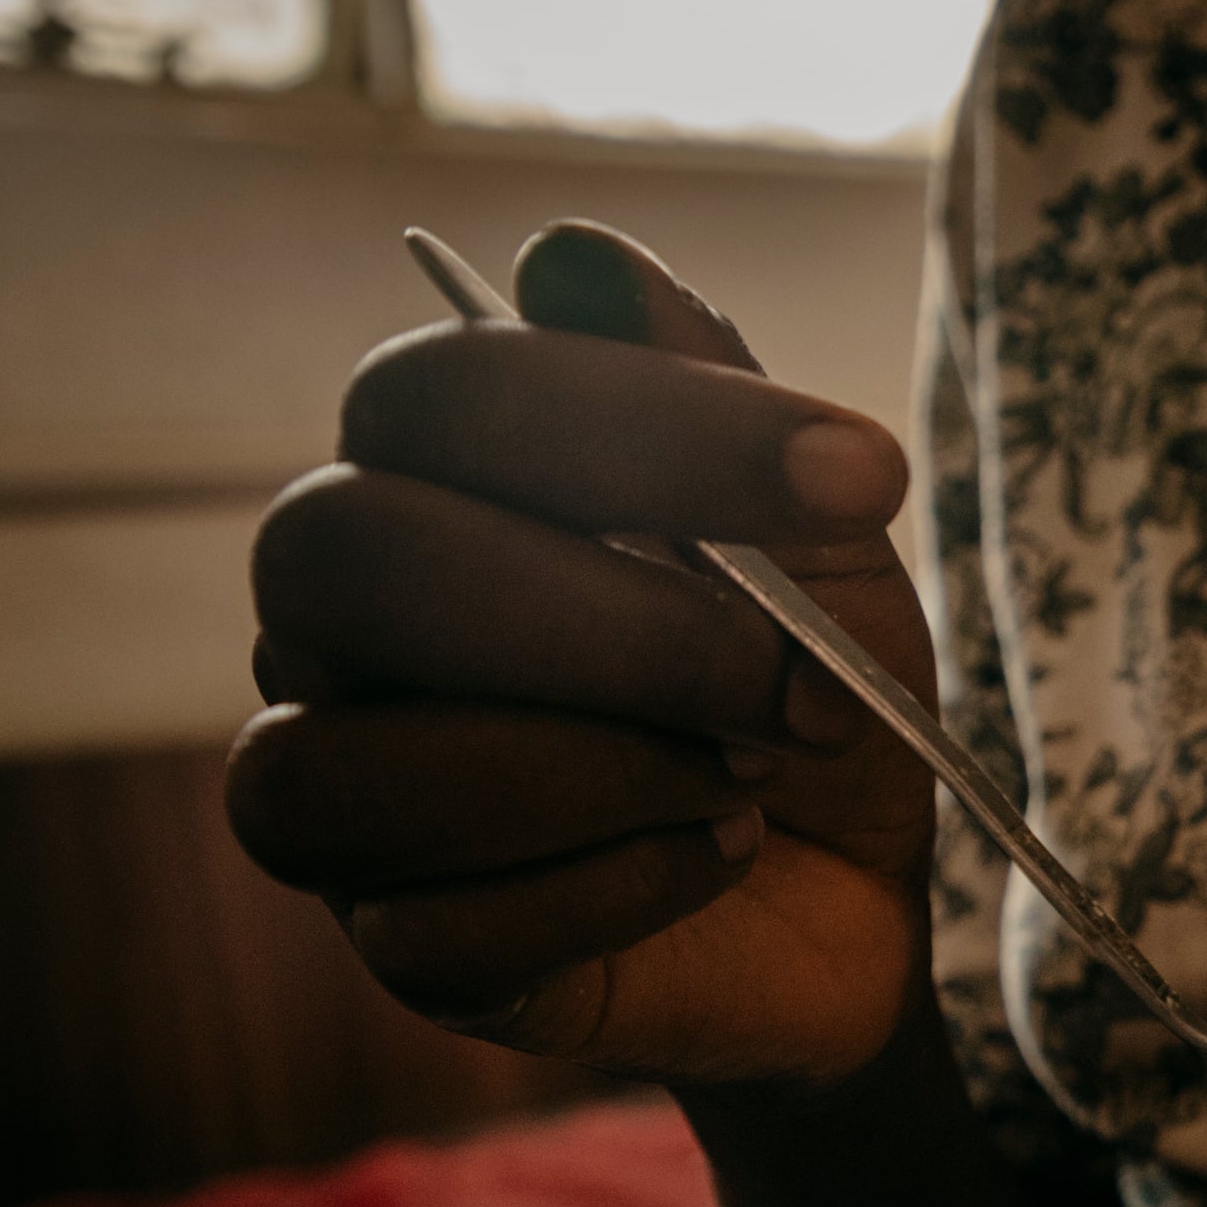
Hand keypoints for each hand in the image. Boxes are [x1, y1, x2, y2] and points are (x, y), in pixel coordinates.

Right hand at [230, 223, 933, 1086]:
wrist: (857, 901)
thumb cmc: (807, 689)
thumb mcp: (813, 541)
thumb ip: (710, 397)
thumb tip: (578, 260)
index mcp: (430, 480)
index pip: (436, 391)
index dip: (642, 418)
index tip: (864, 472)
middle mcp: (343, 622)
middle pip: (343, 555)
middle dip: (605, 617)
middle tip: (791, 677)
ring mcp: (346, 786)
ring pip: (345, 762)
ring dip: (597, 765)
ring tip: (755, 773)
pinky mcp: (404, 946)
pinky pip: (433, 928)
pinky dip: (610, 888)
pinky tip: (717, 857)